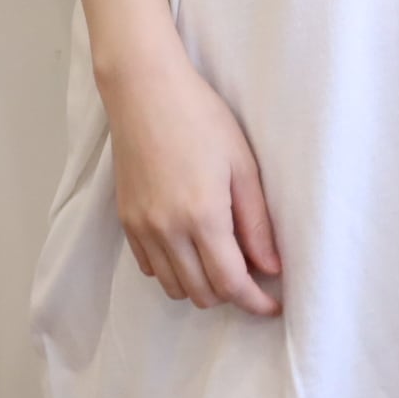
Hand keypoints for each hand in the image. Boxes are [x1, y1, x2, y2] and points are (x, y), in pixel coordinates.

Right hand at [102, 46, 283, 316]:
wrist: (145, 91)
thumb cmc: (201, 118)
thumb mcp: (243, 166)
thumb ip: (257, 223)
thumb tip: (272, 268)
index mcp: (202, 217)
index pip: (231, 284)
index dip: (255, 302)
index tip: (273, 306)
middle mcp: (167, 230)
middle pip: (202, 294)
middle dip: (231, 294)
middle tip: (253, 276)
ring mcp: (141, 227)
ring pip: (173, 286)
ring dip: (201, 285)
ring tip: (223, 261)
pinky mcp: (125, 220)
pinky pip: (149, 267)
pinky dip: (173, 270)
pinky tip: (191, 247)